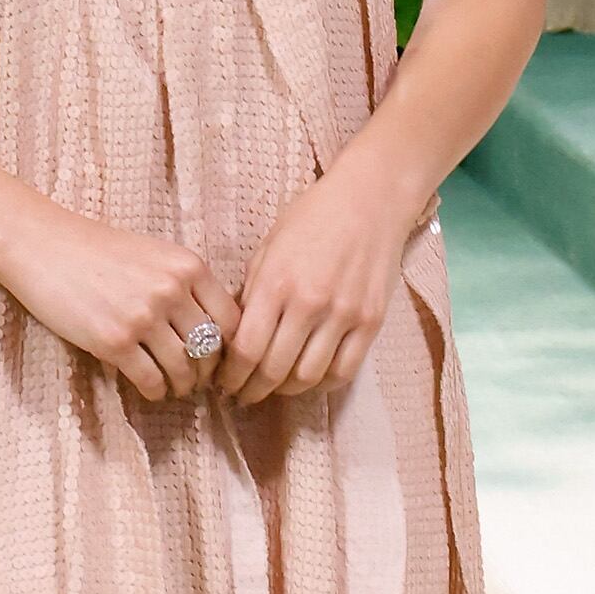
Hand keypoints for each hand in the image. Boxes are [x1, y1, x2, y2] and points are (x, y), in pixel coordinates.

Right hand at [0, 203, 238, 403]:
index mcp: (188, 266)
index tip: (219, 358)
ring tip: (175, 388)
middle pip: (210, 348)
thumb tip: (212, 330)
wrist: (44, 246)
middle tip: (199, 381)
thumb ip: (185, 284)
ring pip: (183, 368)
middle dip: (207, 371)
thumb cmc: (98, 251)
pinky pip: (150, 379)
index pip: (230, 319)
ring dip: (182, 385)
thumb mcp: (155, 255)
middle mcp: (171, 290)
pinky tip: (151, 390)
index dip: (230, 346)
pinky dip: (155, 391)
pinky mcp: (114, 341)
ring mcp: (143, 317)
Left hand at [218, 155, 420, 406]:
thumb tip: (233, 340)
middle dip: (252, 390)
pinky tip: (308, 379)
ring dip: (284, 390)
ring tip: (273, 387)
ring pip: (307, 378)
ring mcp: (344, 315)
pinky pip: (343, 372)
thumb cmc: (312, 218)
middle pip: (273, 370)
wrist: (371, 199)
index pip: (246, 350)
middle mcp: (310, 303)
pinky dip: (321, 384)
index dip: (230, 376)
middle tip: (242, 394)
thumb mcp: (268, 248)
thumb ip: (252, 295)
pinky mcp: (371, 322)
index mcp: (276, 283)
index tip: (223, 382)